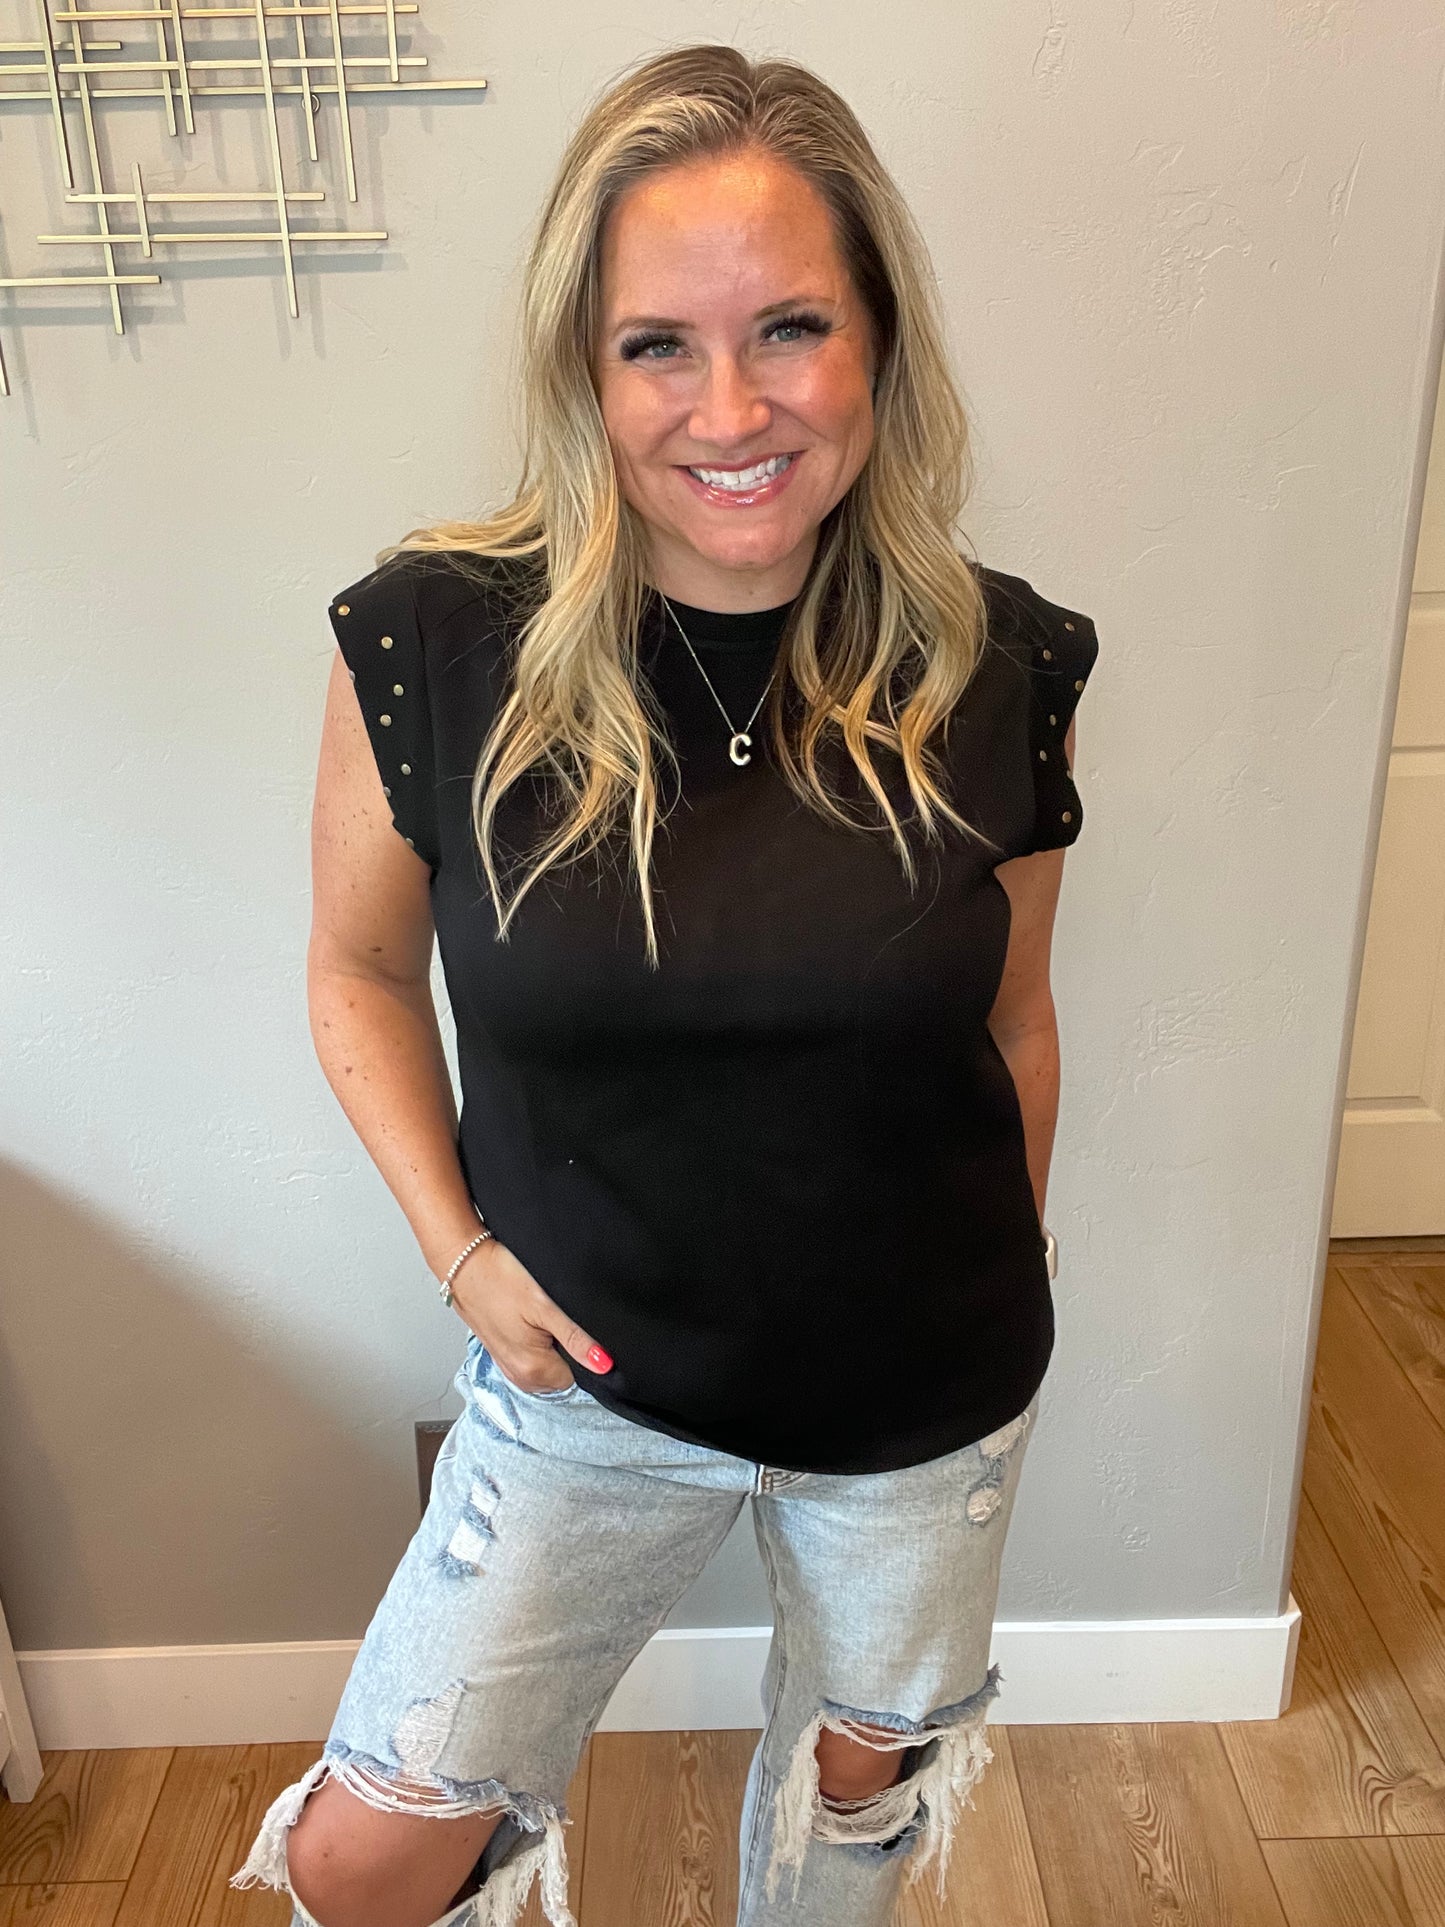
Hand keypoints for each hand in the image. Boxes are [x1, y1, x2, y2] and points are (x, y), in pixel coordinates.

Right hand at [447, 1235, 612, 1393]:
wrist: (463, 1263)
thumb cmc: (499, 1279)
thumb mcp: (546, 1307)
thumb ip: (576, 1339)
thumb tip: (604, 1364)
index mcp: (533, 1370)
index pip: (579, 1375)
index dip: (583, 1351)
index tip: (573, 1327)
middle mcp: (519, 1375)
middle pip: (562, 1372)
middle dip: (566, 1349)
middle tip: (553, 1317)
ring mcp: (507, 1365)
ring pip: (546, 1365)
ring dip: (549, 1345)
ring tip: (538, 1316)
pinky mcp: (500, 1352)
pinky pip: (529, 1357)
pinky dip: (534, 1342)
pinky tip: (528, 1318)